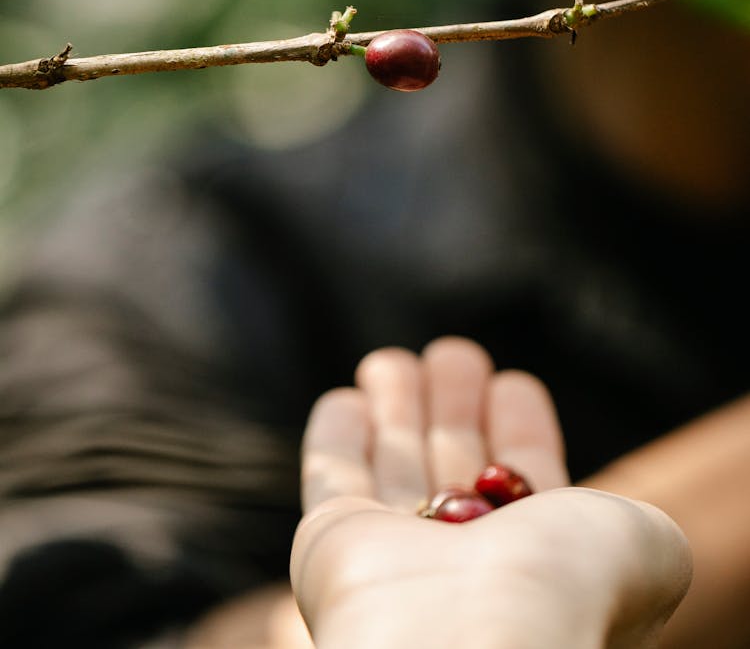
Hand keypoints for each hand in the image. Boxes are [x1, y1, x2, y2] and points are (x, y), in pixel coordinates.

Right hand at [291, 336, 691, 648]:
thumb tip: (628, 525)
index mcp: (535, 566)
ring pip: (393, 463)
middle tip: (452, 354)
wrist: (476, 639)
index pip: (522, 486)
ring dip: (396, 405)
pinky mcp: (332, 543)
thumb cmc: (566, 589)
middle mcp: (463, 563)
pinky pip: (331, 476)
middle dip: (453, 405)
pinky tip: (346, 399)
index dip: (520, 432)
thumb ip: (642, 527)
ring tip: (393, 360)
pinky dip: (336, 434)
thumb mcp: (643, 544)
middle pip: (453, 465)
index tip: (512, 385)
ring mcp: (394, 555)